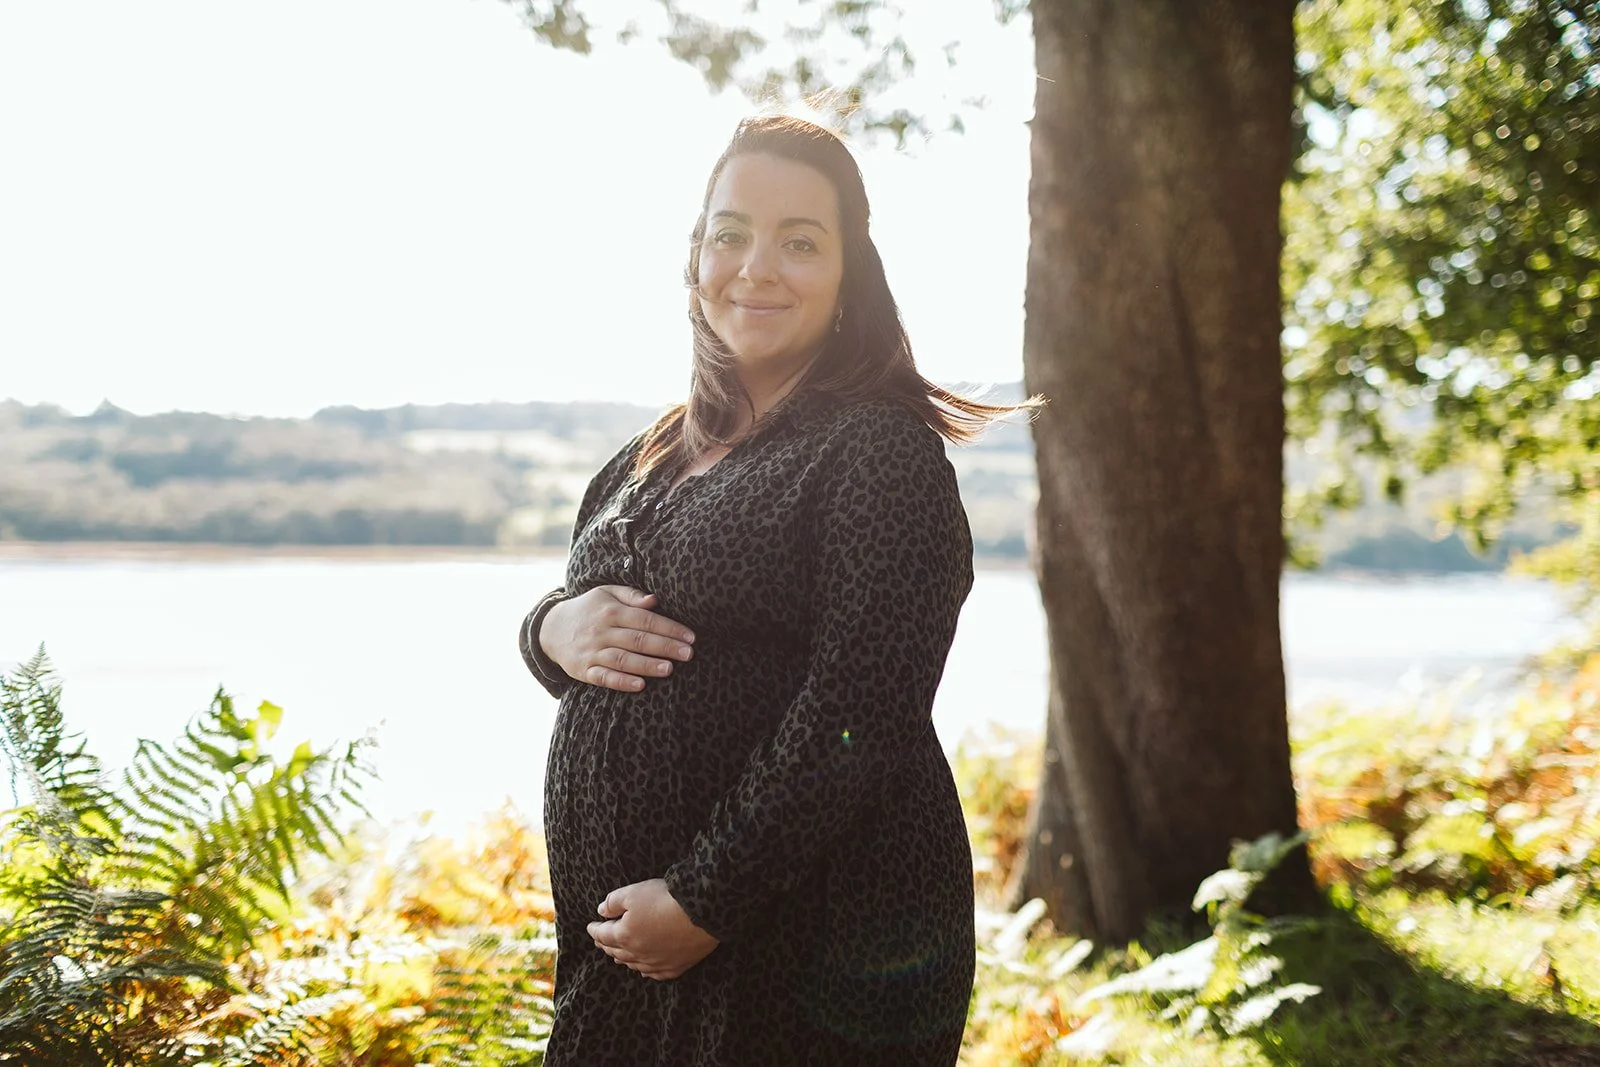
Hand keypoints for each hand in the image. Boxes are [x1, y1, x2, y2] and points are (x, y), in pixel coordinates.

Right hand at [540, 586, 695, 691]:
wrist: (551, 629)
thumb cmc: (589, 609)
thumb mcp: (606, 593)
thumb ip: (631, 595)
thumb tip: (655, 600)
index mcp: (610, 610)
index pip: (645, 619)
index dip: (669, 628)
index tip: (690, 637)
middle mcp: (601, 631)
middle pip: (637, 639)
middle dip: (665, 647)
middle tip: (688, 654)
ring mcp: (591, 652)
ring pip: (622, 660)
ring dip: (647, 665)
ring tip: (669, 669)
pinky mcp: (583, 671)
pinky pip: (604, 678)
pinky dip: (622, 682)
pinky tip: (640, 685)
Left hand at [587, 878, 718, 979]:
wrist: (702, 913)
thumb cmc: (665, 899)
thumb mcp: (633, 892)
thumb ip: (614, 901)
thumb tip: (601, 911)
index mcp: (624, 936)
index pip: (604, 935)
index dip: (595, 930)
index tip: (590, 927)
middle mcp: (638, 953)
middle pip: (617, 952)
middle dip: (606, 945)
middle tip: (601, 941)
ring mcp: (657, 962)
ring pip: (634, 964)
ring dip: (623, 959)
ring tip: (617, 955)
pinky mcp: (676, 966)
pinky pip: (655, 973)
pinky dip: (645, 970)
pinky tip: (644, 969)